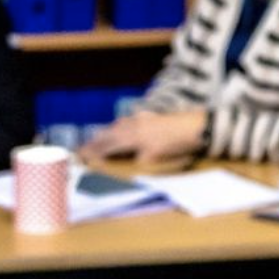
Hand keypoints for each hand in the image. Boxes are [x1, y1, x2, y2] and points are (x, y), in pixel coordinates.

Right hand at [80, 109, 204, 167]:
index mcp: (132, 137)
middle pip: (110, 133)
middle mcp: (134, 126)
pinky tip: (124, 126)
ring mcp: (143, 119)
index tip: (80, 156)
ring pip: (119, 125)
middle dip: (96, 141)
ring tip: (98, 138)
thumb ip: (137, 160)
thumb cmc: (176, 145)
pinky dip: (121, 126)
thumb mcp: (155, 158)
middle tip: (82, 148)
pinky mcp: (152, 117)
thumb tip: (125, 161)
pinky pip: (130, 121)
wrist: (198, 126)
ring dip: (107, 133)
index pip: (108, 145)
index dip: (94, 151)